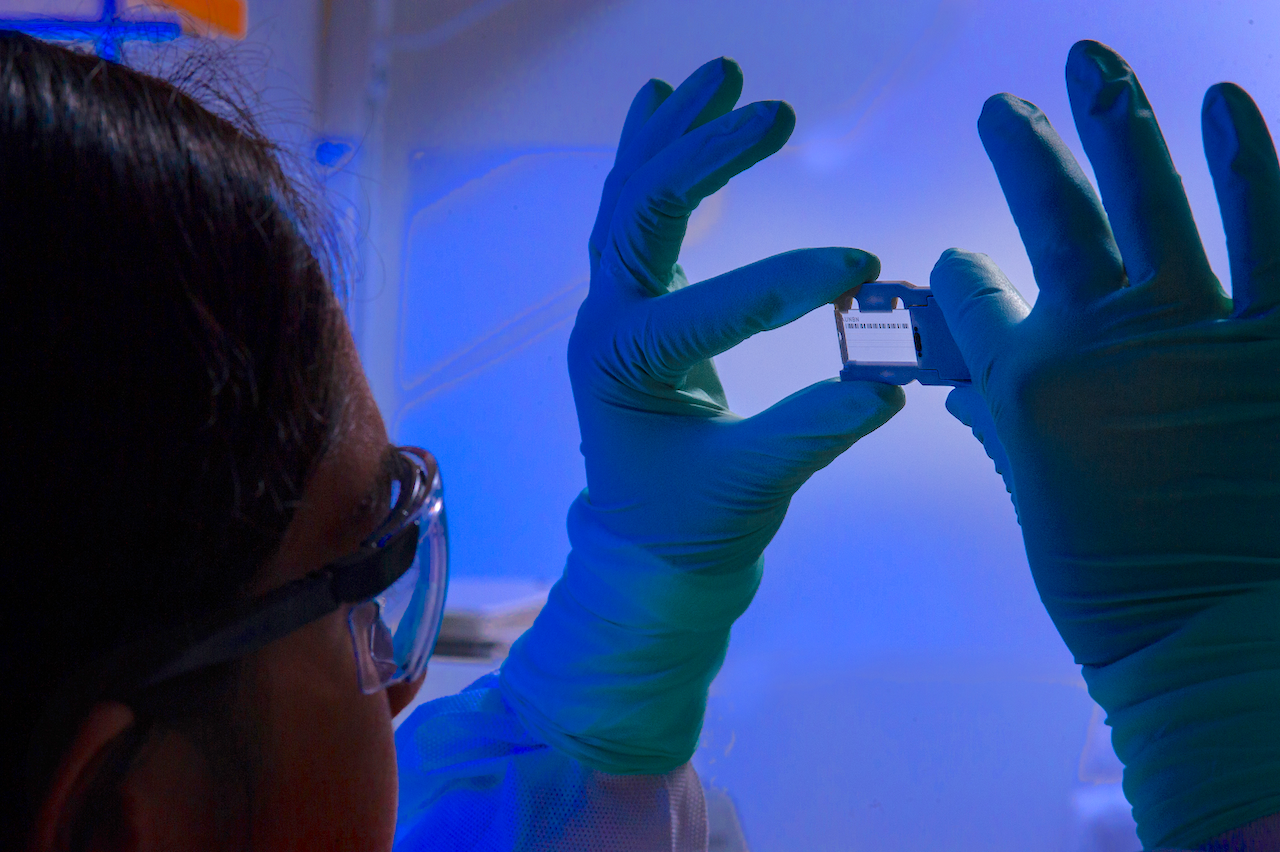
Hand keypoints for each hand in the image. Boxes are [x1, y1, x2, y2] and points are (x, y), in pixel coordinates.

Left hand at [500, 57, 903, 773]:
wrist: (645, 545)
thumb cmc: (692, 523)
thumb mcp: (752, 487)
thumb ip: (811, 433)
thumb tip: (885, 388)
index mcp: (628, 370)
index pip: (708, 309)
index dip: (786, 283)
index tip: (861, 266)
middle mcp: (607, 326)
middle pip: (642, 216)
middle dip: (704, 158)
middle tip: (773, 112)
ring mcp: (612, 309)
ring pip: (630, 202)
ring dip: (673, 136)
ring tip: (717, 74)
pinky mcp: (631, 304)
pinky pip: (630, 217)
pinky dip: (648, 157)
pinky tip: (661, 100)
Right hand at [931, 41, 1279, 848]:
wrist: (1221, 644)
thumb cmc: (1116, 588)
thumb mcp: (1040, 500)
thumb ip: (1001, 422)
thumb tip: (964, 377)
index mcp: (1024, 388)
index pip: (968, 293)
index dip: (955, 274)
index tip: (952, 264)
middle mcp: (1098, 344)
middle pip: (1049, 219)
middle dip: (1021, 149)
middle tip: (1003, 104)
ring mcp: (1195, 335)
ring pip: (1149, 202)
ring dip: (1119, 124)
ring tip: (1096, 61)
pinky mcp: (1277, 345)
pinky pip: (1271, 233)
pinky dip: (1250, 162)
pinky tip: (1226, 103)